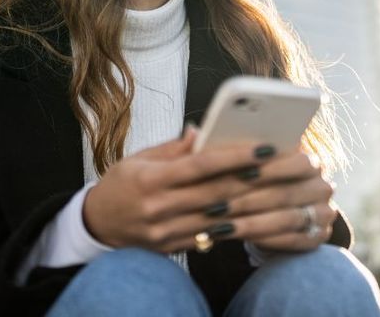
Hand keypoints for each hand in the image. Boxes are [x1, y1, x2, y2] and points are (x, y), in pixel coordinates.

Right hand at [82, 127, 278, 252]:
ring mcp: (166, 232)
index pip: (200, 166)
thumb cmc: (120, 184)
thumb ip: (173, 148)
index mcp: (151, 179)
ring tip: (277, 188)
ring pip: (218, 218)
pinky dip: (232, 223)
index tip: (262, 147)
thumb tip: (201, 131)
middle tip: (281, 166)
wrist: (98, 224)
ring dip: (250, 203)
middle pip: (216, 193)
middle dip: (252, 179)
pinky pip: (209, 235)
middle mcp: (160, 207)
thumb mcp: (139, 158)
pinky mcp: (173, 247)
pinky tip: (253, 211)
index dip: (234, 156)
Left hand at [221, 149, 336, 251]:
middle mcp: (322, 187)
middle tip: (216, 207)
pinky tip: (237, 236)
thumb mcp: (253, 161)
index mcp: (311, 161)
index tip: (239, 173)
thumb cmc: (256, 175)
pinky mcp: (318, 238)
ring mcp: (324, 215)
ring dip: (249, 224)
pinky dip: (261, 239)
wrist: (274, 205)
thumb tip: (207, 140)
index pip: (297, 162)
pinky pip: (290, 241)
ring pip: (285, 220)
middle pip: (285, 194)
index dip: (269, 169)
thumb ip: (242, 154)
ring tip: (219, 226)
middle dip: (247, 201)